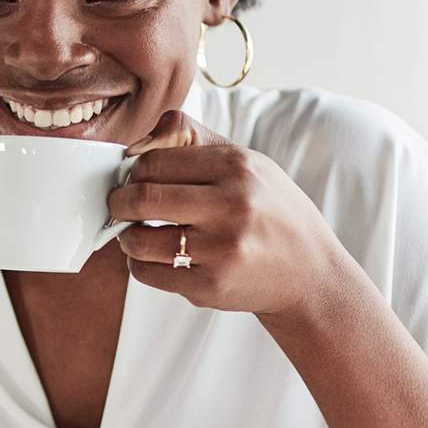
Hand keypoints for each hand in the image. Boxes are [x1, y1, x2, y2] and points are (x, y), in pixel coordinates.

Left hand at [106, 110, 352, 315]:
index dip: (133, 171)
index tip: (132, 180)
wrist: (309, 271)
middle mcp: (232, 206)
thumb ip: (190, 140)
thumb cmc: (267, 210)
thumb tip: (134, 146)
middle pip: (142, 197)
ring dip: (127, 237)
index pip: (153, 161)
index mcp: (236, 166)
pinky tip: (157, 257)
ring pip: (139, 240)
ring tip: (137, 232)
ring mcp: (222, 249)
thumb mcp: (245, 162)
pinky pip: (148, 274)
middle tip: (119, 206)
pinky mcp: (211, 286)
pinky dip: (141, 265)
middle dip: (118, 202)